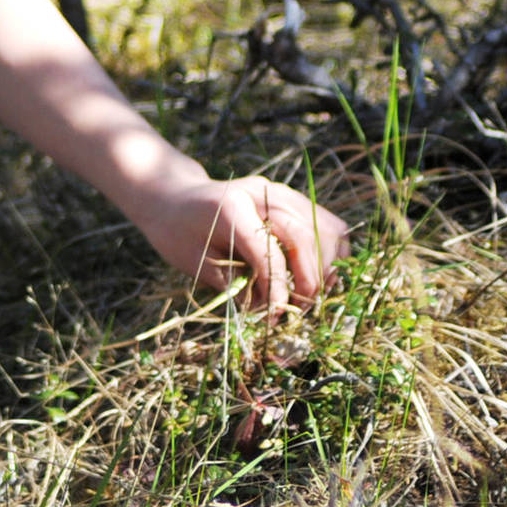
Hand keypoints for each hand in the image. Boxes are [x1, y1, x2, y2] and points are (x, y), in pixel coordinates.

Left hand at [131, 173, 352, 315]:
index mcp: (231, 207)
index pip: (267, 249)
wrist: (174, 198)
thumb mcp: (196, 264)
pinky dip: (331, 250)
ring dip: (325, 266)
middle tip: (299, 309)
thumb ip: (235, 284)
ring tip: (310, 294)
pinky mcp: (292, 198)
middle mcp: (263, 192)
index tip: (277, 315)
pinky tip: (319, 273)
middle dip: (309, 279)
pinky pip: (328, 222)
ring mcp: (281, 191)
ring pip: (325, 227)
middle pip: (304, 236)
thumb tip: (273, 309)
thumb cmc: (179, 234)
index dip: (278, 286)